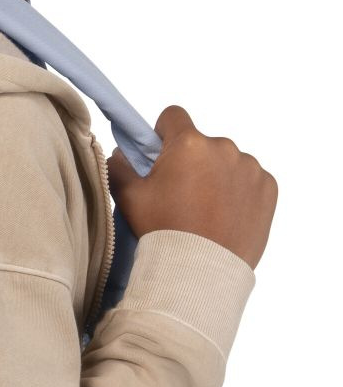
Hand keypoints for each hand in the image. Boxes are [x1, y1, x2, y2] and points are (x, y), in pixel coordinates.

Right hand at [106, 105, 276, 269]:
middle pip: (201, 144)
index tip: (159, 156)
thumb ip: (118, 168)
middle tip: (180, 196)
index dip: (162, 134)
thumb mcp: (130, 199)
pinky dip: (238, 193)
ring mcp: (250, 167)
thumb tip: (119, 154)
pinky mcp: (268, 187)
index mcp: (188, 144)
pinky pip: (250, 181)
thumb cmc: (163, 231)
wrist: (200, 270)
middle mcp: (224, 147)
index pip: (173, 116)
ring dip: (216, 177)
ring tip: (204, 211)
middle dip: (191, 162)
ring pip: (226, 162)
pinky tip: (225, 216)